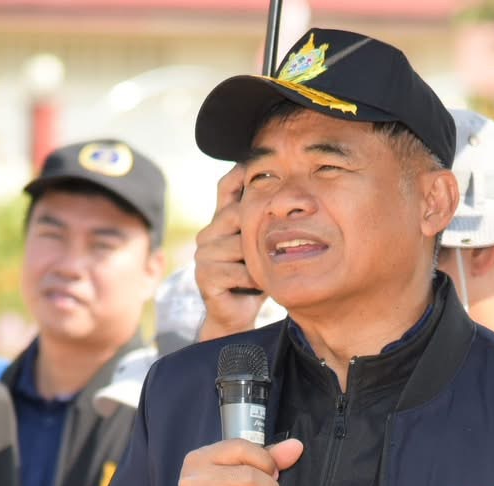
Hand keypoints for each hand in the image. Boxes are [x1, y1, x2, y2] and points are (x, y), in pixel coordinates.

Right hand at [195, 164, 266, 340]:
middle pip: (236, 214)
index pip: (225, 188)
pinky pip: (238, 271)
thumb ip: (264, 222)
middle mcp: (207, 234)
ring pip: (239, 246)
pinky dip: (253, 280)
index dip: (238, 173)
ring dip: (257, 262)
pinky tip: (256, 286)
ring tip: (262, 272)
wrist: (238, 314)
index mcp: (220, 222)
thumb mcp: (260, 246)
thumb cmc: (254, 277)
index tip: (257, 162)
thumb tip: (290, 192)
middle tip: (270, 248)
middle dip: (256, 231)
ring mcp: (203, 255)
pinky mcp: (204, 276)